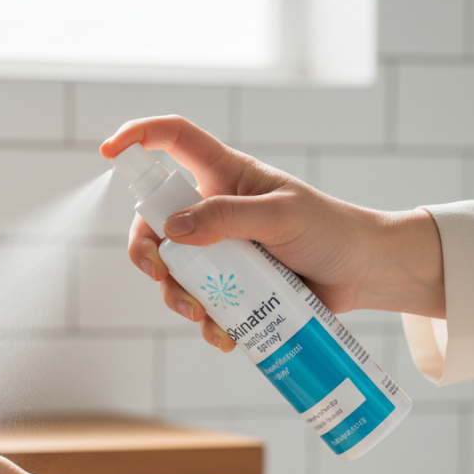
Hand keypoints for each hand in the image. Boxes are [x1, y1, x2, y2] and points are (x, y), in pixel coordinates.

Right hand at [100, 116, 444, 351]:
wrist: (365, 274)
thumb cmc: (331, 230)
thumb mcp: (281, 216)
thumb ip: (227, 218)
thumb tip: (172, 231)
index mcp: (224, 175)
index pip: (173, 140)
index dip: (138, 138)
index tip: (108, 152)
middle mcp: (214, 209)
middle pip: (154, 220)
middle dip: (146, 250)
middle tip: (159, 272)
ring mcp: (219, 249)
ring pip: (172, 269)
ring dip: (175, 295)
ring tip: (202, 316)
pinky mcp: (231, 285)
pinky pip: (200, 303)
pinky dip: (205, 322)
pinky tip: (223, 335)